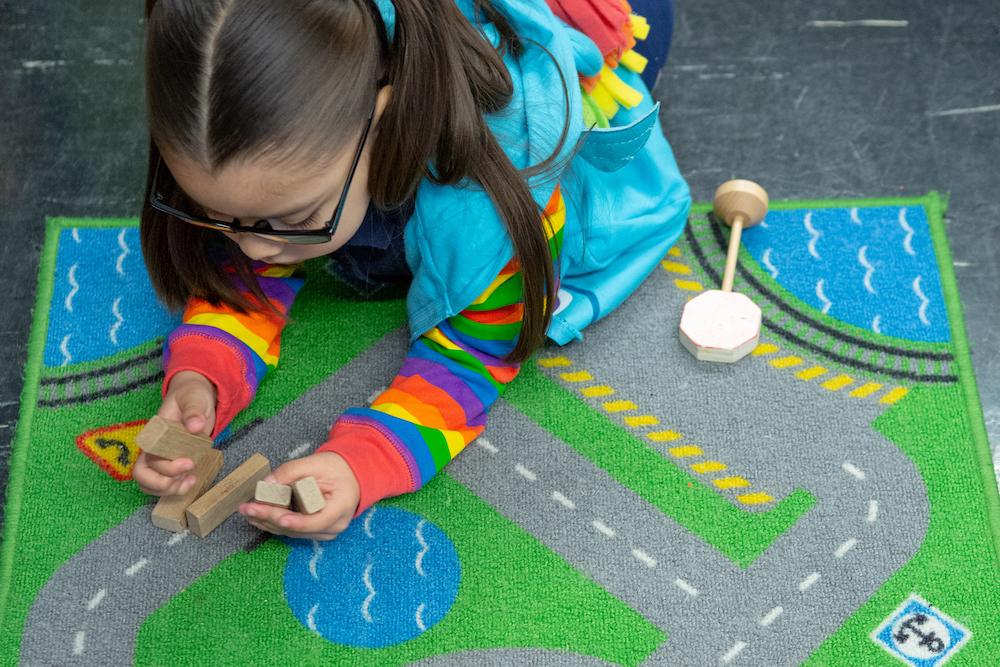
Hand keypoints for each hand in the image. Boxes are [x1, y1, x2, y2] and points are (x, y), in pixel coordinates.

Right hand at [132, 371, 216, 496]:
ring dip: (169, 490)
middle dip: (162, 482)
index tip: (189, 463)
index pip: (148, 456)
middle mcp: (153, 447)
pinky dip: (176, 489)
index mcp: (154, 432)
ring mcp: (162, 457)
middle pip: (143, 474)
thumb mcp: (194, 397)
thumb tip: (194, 426)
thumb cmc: (191, 396)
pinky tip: (192, 481)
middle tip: (187, 475)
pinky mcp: (173, 462)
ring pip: (150, 484)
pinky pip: (165, 483)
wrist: (196, 398)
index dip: (165, 467)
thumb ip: (193, 410)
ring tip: (191, 481)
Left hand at [238, 451, 360, 540]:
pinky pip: (292, 530)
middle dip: (271, 518)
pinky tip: (257, 516)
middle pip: (299, 528)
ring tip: (247, 511)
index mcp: (341, 507)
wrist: (349, 476)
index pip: (318, 520)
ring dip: (268, 522)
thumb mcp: (316, 462)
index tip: (279, 518)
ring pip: (292, 532)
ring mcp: (325, 532)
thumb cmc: (336, 468)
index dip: (298, 521)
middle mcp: (334, 525)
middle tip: (248, 508)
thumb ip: (291, 471)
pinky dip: (274, 523)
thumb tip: (267, 484)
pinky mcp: (314, 532)